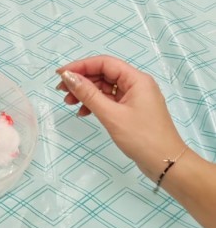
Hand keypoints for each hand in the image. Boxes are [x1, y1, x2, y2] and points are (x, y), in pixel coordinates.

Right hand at [56, 55, 184, 179]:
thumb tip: (68, 76)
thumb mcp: (111, 115)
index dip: (80, 66)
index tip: (61, 74)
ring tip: (69, 103)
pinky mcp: (132, 110)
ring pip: (105, 87)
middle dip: (82, 81)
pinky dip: (96, 104)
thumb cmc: (142, 138)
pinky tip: (84, 113)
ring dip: (86, 93)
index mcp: (136, 79)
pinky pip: (110, 100)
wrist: (167, 164)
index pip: (104, 63)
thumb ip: (88, 94)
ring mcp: (135, 98)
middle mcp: (136, 84)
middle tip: (62, 90)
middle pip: (103, 74)